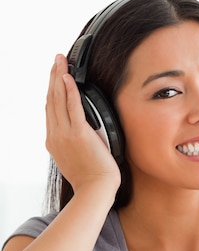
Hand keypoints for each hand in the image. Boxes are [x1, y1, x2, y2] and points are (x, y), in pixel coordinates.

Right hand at [45, 55, 120, 196]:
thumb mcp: (76, 156)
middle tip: (57, 60)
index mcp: (53, 140)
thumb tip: (81, 131)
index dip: (52, 89)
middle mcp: (55, 135)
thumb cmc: (92, 177)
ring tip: (61, 61)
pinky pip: (72, 107)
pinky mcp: (78, 134)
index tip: (56, 74)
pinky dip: (69, 91)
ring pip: (58, 99)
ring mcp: (65, 134)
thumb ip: (74, 141)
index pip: (50, 108)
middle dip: (53, 76)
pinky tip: (68, 78)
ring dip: (59, 77)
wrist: (95, 190)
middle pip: (51, 99)